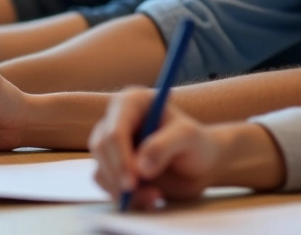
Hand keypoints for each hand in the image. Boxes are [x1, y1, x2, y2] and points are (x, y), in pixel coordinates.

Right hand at [89, 88, 223, 208]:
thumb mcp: (188, 137)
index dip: (120, 157)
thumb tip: (140, 167)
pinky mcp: (112, 166)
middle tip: (146, 196)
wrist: (199, 165)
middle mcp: (117, 119)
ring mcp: (112, 144)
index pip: (115, 129)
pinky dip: (124, 197)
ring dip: (123, 191)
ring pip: (101, 169)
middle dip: (119, 176)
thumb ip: (165, 146)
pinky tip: (149, 198)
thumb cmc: (195, 143)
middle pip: (101, 148)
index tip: (133, 182)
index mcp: (132, 102)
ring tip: (155, 197)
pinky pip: (106, 185)